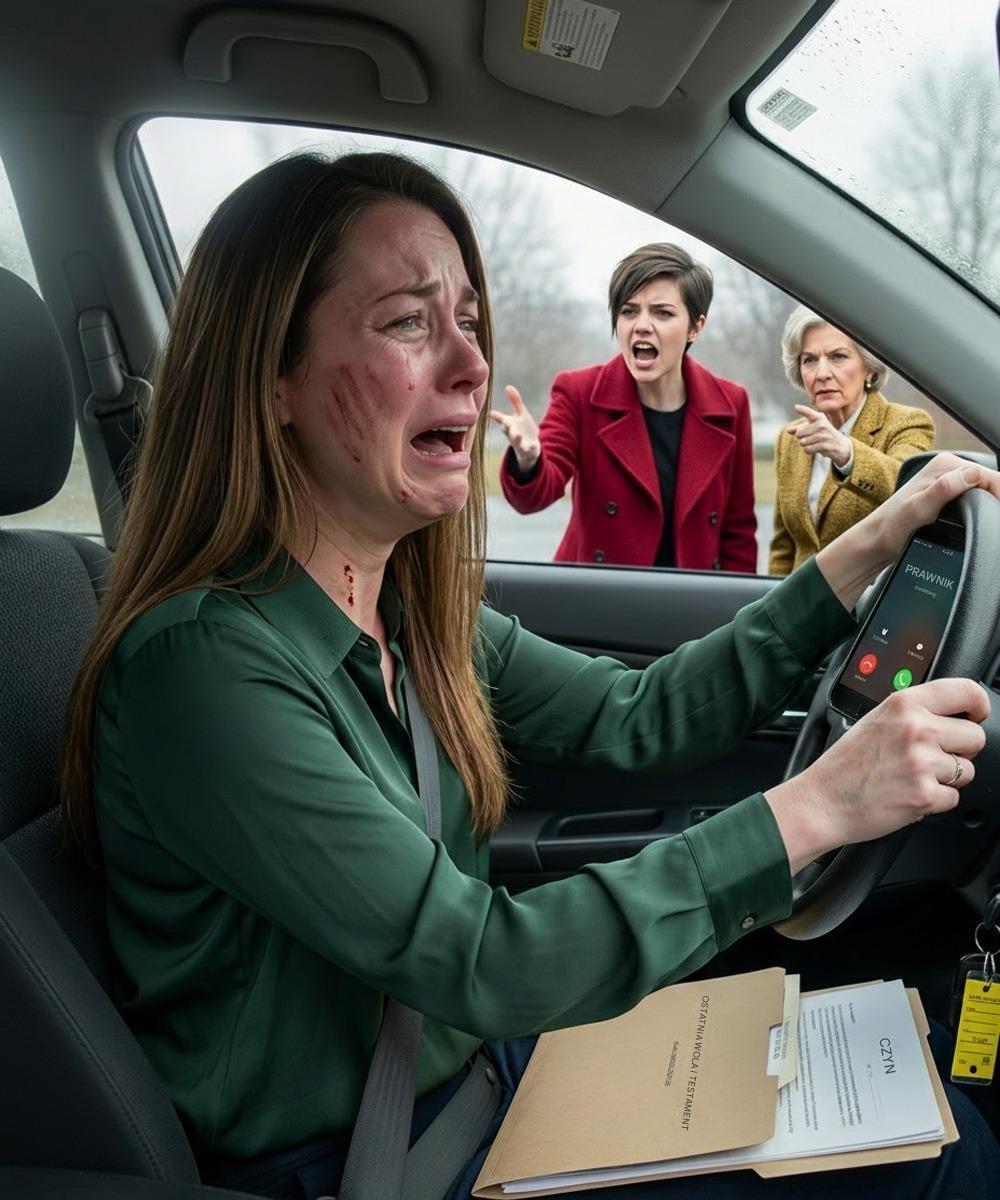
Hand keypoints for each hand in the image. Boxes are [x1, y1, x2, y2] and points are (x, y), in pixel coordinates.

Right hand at [489, 385, 540, 471]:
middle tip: (505, 423)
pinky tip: (534, 445)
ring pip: (517, 441)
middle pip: (509, 429)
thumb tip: (507, 386)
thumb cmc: (522, 429)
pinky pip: (530, 449)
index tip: (491, 413)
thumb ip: (515, 401)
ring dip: (516, 438)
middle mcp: (513, 433)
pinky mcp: (529, 449)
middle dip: (507, 426)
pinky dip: (531, 447)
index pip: (501, 419)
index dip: (497, 416)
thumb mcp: (520, 414)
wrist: (528, 450)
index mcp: (509, 424)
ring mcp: (520, 442)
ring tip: (517, 435)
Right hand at [766, 677, 987, 873]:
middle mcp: (916, 729)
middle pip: (975, 736)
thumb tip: (952, 713)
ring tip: (915, 777)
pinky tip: (909, 793)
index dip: (979, 706)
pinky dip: (936, 801)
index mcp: (904, 704)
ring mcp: (922, 762)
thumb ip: (913, 712)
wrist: (823, 800)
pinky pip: (953, 798)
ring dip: (948, 778)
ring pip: (967, 770)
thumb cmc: (845, 764)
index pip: (967, 691)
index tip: (976, 715)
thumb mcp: (876, 719)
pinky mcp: (925, 795)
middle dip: (961, 750)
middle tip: (934, 756)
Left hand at [791, 404, 850, 466]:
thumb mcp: (814, 428)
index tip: (796, 407)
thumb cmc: (824, 434)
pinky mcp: (824, 445)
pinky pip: (807, 449)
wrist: (841, 445)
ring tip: (814, 442)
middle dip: (801, 437)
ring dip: (805, 444)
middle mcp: (822, 425)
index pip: (809, 413)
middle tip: (810, 437)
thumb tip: (788, 430)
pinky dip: (808, 450)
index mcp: (820, 418)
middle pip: (799, 433)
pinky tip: (815, 448)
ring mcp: (824, 435)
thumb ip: (800, 428)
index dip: (802, 410)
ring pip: (802, 442)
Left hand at [815, 454, 999, 610]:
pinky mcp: (947, 497)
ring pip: (983, 492)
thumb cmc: (890, 529)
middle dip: (995, 501)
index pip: (990, 475)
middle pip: (989, 483)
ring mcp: (947, 483)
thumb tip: (970, 474)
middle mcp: (947, 470)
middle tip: (994, 524)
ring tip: (989, 523)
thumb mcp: (916, 510)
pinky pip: (974, 499)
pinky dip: (981, 510)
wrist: (875, 543)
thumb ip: (942, 490)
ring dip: (989, 506)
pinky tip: (979, 522)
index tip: (998, 517)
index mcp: (945, 465)